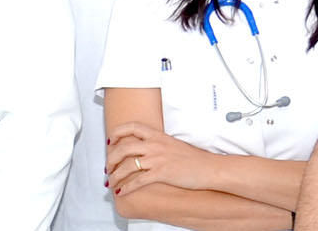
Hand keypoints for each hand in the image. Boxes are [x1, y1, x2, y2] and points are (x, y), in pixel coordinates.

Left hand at [106, 121, 222, 194]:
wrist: (210, 168)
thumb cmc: (194, 159)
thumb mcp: (173, 144)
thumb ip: (157, 144)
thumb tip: (143, 149)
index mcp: (158, 136)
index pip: (131, 127)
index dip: (117, 133)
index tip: (110, 141)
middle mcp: (155, 145)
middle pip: (123, 147)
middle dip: (110, 158)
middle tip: (107, 167)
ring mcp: (158, 159)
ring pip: (127, 165)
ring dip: (115, 175)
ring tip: (111, 182)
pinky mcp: (162, 173)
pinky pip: (138, 181)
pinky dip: (126, 187)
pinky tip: (121, 192)